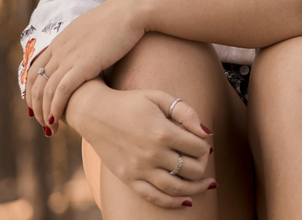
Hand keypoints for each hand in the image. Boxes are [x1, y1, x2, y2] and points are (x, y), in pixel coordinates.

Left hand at [27, 0, 145, 129]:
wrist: (131, 10)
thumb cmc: (121, 20)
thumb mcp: (94, 30)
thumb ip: (85, 43)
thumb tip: (90, 52)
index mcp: (61, 40)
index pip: (35, 69)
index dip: (32, 90)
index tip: (38, 105)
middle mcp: (60, 49)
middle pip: (35, 82)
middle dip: (35, 105)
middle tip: (42, 121)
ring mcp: (69, 56)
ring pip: (45, 90)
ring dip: (44, 112)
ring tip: (50, 128)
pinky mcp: (83, 65)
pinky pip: (61, 91)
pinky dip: (55, 107)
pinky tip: (57, 120)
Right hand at [70, 80, 216, 208]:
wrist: (95, 114)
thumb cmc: (131, 103)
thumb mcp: (160, 97)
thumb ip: (186, 112)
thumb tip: (206, 133)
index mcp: (162, 132)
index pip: (198, 148)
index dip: (205, 147)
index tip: (203, 143)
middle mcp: (152, 154)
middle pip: (191, 170)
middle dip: (202, 166)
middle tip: (202, 159)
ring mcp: (139, 170)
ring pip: (176, 188)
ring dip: (196, 188)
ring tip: (206, 184)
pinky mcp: (129, 179)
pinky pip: (155, 198)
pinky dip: (173, 202)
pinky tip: (187, 201)